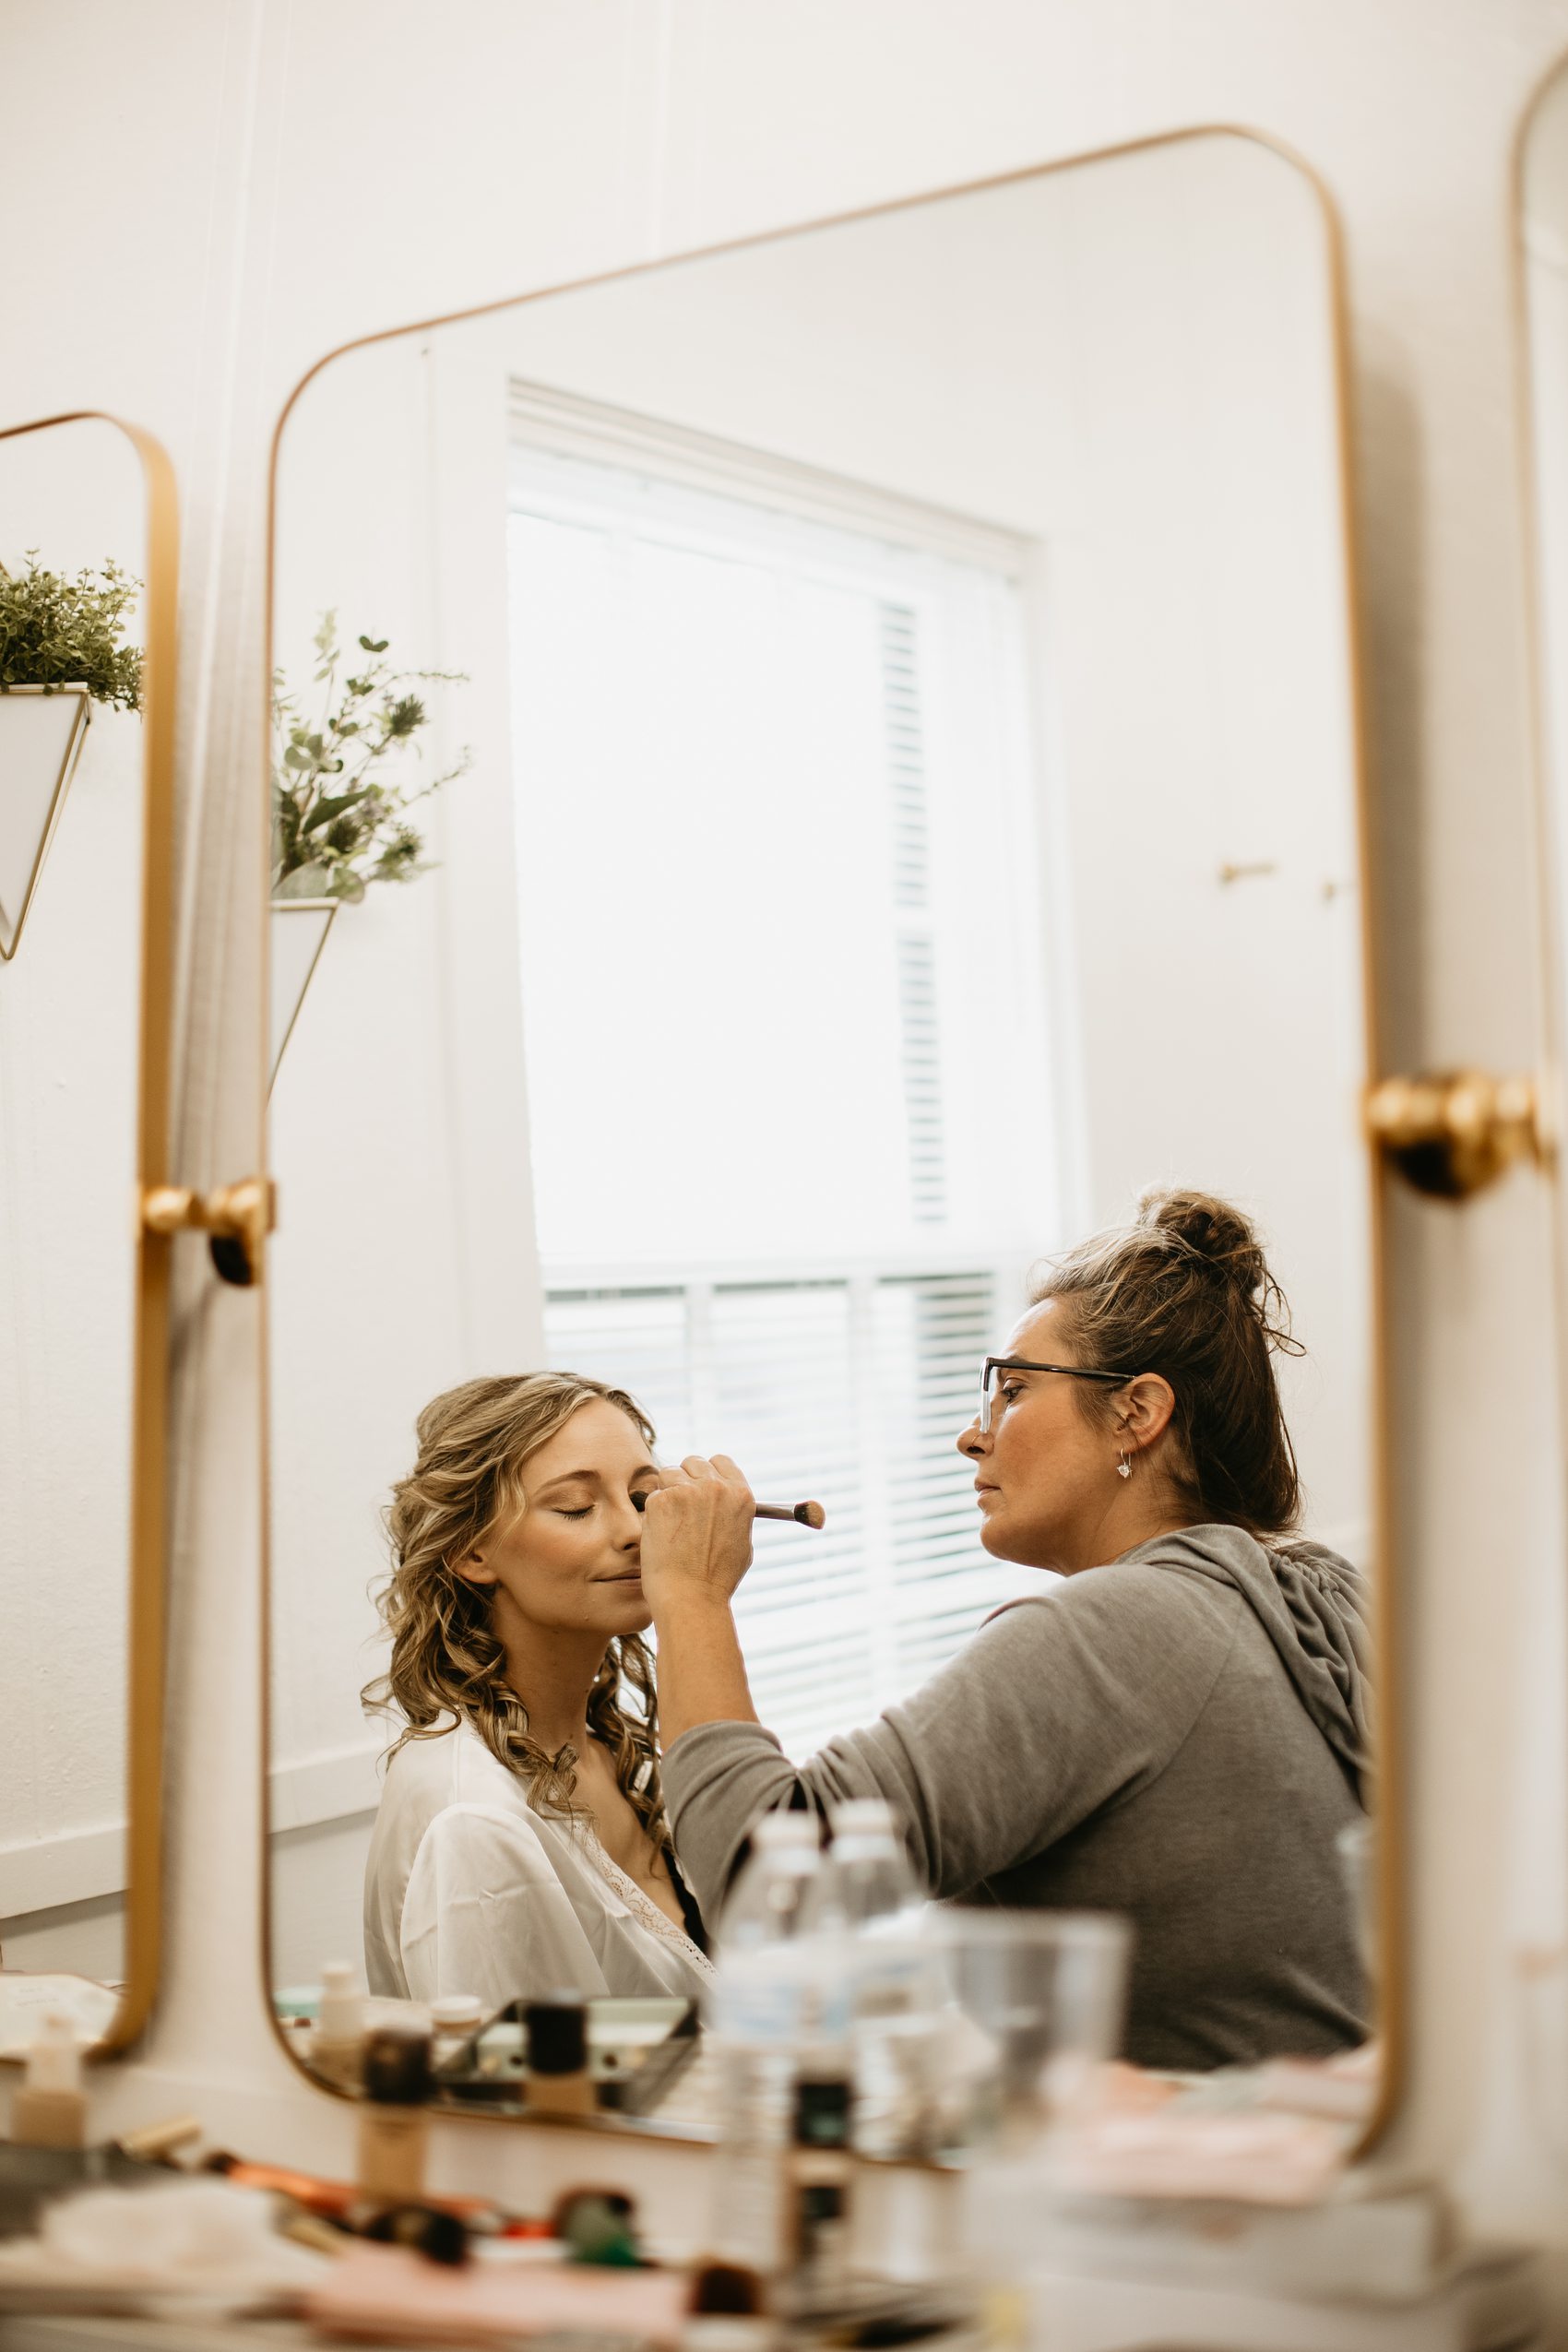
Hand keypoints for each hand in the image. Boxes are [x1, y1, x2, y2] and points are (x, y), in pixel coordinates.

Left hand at [637, 1454, 754, 1615]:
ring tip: (670, 1525)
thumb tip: (724, 1505)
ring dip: (667, 1492)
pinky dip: (654, 1512)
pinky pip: (654, 1495)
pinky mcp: (662, 1501)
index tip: (700, 1486)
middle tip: (680, 1506)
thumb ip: (733, 1516)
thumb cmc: (716, 1580)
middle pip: (693, 1463)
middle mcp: (716, 1487)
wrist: (691, 1598)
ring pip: (669, 1474)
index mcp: (740, 1495)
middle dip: (685, 1480)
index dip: (708, 1473)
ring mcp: (687, 1491)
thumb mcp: (741, 1543)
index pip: (720, 1462)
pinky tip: (661, 1535)